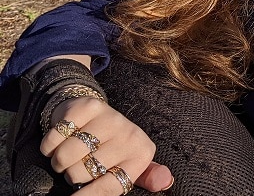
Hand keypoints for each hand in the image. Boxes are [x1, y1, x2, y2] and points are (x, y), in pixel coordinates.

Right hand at [40, 96, 173, 193]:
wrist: (97, 113)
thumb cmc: (112, 147)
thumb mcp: (130, 164)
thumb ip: (145, 176)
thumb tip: (166, 182)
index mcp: (141, 154)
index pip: (111, 186)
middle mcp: (129, 134)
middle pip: (83, 172)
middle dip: (72, 174)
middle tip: (77, 165)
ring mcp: (110, 118)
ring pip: (67, 155)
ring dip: (58, 160)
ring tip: (67, 156)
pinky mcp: (90, 106)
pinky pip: (56, 137)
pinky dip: (49, 145)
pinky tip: (60, 140)